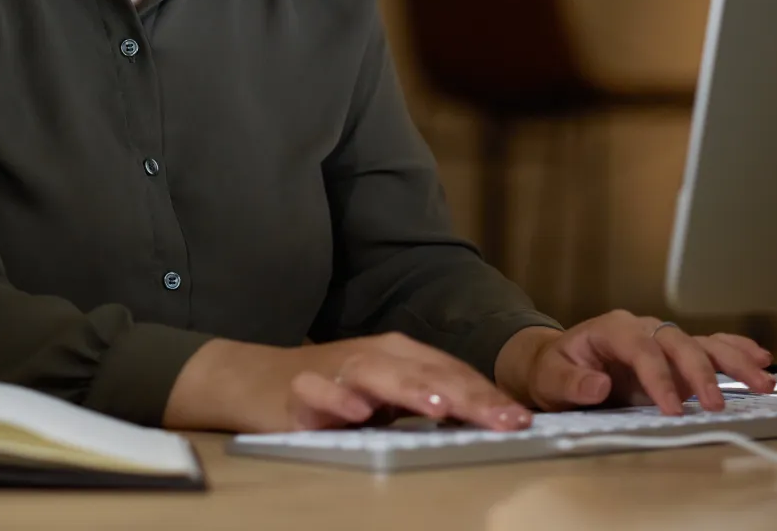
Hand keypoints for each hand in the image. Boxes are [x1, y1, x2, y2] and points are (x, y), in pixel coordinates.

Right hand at [164, 333, 533, 433]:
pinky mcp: (299, 389)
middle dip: (468, 396)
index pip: (452, 373)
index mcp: (400, 356)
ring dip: (410, 390)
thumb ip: (429, 400)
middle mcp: (373, 355)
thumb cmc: (332, 390)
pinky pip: (319, 392)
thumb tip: (489, 418)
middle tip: (502, 419)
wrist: (255, 380)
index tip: (520, 420)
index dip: (487, 395)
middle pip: (426, 372)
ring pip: (378, 374)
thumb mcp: (388, 395)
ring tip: (441, 409)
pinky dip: (338, 399)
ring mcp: (336, 369)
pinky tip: (357, 413)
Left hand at [495, 310, 774, 414]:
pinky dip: (734, 351)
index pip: (641, 349)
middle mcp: (642, 328)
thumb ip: (572, 382)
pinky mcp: (674, 355)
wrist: (556, 364)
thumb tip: (598, 385)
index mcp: (612, 329)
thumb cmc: (554, 370)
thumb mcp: (551, 378)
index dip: (658, 378)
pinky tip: (759, 358)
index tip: (672, 409)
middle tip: (716, 405)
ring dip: (733, 361)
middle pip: (677, 343)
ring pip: (701, 344)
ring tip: (762, 380)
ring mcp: (661, 340)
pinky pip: (708, 348)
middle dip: (700, 373)